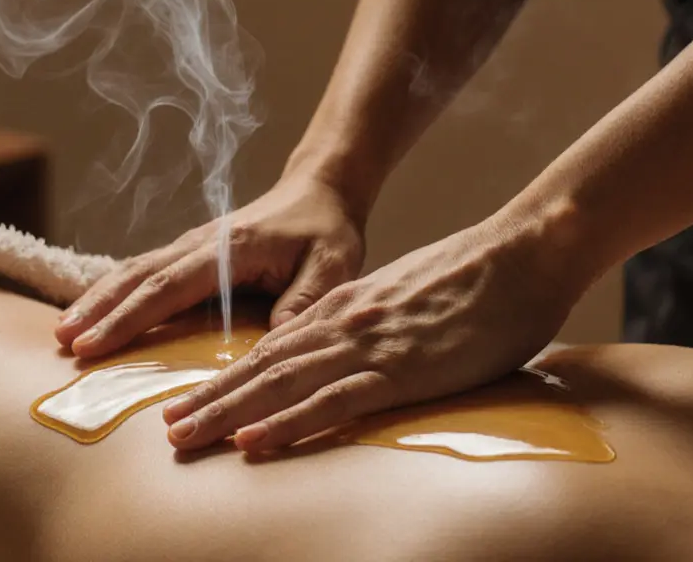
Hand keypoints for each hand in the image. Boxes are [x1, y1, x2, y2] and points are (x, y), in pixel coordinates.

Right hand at [55, 174, 366, 357]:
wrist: (320, 190)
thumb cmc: (327, 232)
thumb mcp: (333, 267)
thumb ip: (304, 301)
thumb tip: (272, 341)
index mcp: (231, 248)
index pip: (169, 286)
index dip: (129, 317)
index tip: (93, 344)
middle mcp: (202, 243)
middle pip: (138, 276)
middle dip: (98, 310)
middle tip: (62, 343)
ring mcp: (192, 245)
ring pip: (134, 270)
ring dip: (98, 299)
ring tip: (63, 332)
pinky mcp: (191, 253)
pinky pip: (145, 272)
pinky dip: (115, 291)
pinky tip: (93, 313)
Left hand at [158, 214, 580, 451]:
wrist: (524, 253)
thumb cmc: (480, 279)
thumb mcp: (412, 297)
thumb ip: (379, 322)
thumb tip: (364, 350)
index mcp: (349, 306)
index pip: (274, 348)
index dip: (230, 377)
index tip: (195, 402)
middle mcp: (346, 322)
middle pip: (263, 368)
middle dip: (211, 401)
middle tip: (168, 432)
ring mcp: (369, 345)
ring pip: (282, 383)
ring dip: (229, 412)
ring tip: (186, 437)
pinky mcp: (400, 368)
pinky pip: (332, 401)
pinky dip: (287, 422)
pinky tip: (254, 440)